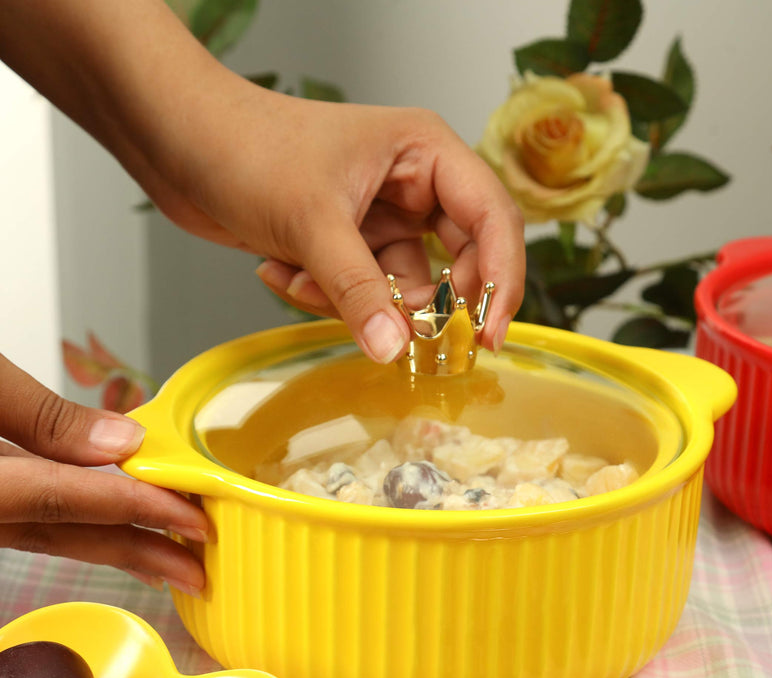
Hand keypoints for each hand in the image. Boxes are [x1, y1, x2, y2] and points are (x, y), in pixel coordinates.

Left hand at [0, 0, 524, 363]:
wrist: (176, 142)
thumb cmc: (245, 146)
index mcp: (424, 153)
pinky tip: (280, 268)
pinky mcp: (347, 244)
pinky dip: (324, 295)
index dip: (502, 277)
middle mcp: (412, 186)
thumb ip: (359, 290)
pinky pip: (361, 292)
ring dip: (353, 298)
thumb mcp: (312, 221)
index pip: (492, 217)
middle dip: (425, 301)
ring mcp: (379, 218)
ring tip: (300, 275)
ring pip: (400, 286)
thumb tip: (397, 349)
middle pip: (456, 259)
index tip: (491, 333)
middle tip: (415, 341)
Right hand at [0, 354, 207, 593]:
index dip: (136, 510)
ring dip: (112, 546)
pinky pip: (32, 520)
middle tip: (198, 573)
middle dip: (137, 553)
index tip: (195, 522)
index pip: (64, 500)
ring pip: (48, 533)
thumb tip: (124, 441)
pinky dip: (77, 525)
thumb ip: (41, 415)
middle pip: (62, 535)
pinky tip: (108, 531)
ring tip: (168, 563)